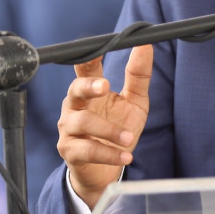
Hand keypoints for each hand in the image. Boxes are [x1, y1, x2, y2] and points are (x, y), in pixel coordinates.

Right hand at [56, 44, 152, 209]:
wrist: (106, 168)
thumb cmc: (118, 128)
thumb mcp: (134, 101)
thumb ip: (138, 75)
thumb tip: (145, 45)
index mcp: (89, 90)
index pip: (85, 68)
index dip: (88, 57)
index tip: (97, 49)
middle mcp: (74, 105)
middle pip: (74, 89)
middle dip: (88, 86)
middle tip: (104, 86)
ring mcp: (69, 128)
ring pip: (83, 122)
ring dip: (108, 130)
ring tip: (129, 138)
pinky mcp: (70, 151)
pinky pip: (87, 150)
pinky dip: (108, 154)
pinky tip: (126, 156)